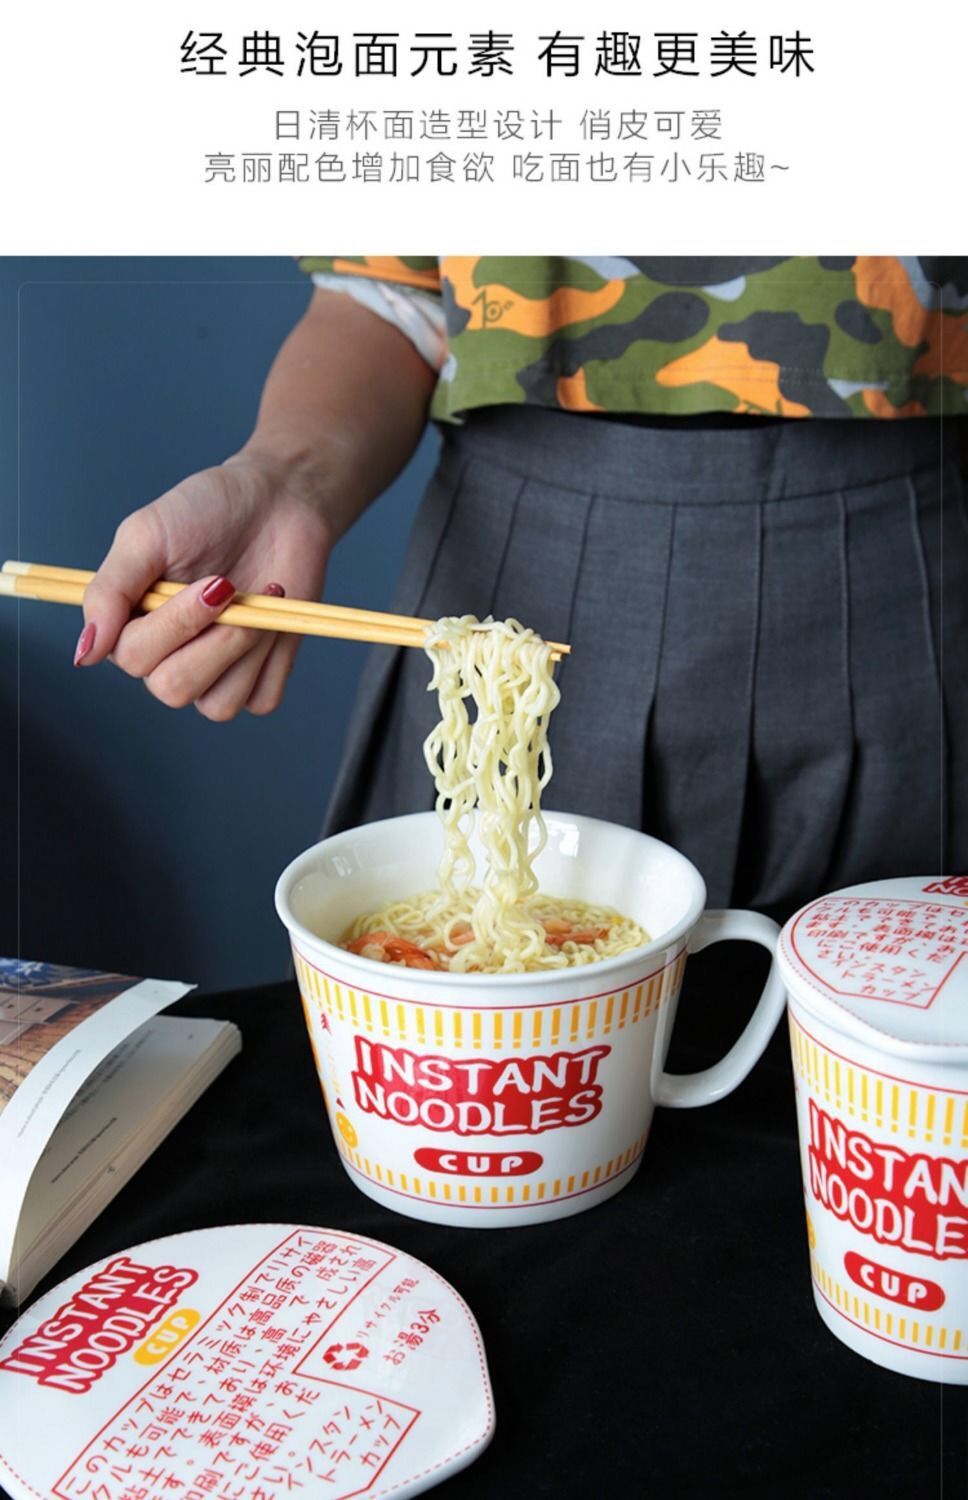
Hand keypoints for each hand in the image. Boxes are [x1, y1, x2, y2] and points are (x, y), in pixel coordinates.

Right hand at [77, 452, 331, 719]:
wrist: (278, 504)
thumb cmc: (207, 512)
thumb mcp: (146, 535)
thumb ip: (109, 592)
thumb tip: (86, 652)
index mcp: (131, 627)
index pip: (134, 658)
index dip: (176, 624)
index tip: (214, 582)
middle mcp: (168, 658)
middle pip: (173, 689)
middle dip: (215, 640)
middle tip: (235, 590)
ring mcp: (214, 674)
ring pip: (217, 705)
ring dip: (247, 648)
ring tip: (261, 599)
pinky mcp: (258, 678)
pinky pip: (261, 699)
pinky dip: (274, 659)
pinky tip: (275, 619)